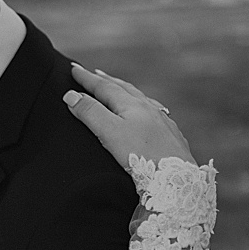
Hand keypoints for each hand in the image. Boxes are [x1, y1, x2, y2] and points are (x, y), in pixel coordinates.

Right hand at [64, 64, 194, 164]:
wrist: (177, 179)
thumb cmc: (142, 157)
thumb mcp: (110, 133)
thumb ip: (90, 113)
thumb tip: (71, 95)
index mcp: (132, 105)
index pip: (105, 87)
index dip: (87, 79)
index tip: (74, 69)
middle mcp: (149, 109)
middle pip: (124, 89)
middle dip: (107, 81)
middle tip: (95, 74)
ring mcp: (163, 122)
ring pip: (141, 100)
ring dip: (126, 93)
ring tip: (119, 89)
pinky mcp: (171, 137)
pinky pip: (155, 114)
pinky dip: (144, 107)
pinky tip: (148, 113)